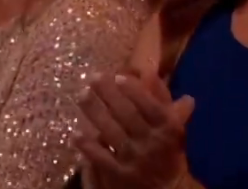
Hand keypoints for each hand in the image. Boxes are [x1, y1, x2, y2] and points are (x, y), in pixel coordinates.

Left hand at [74, 71, 193, 188]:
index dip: (133, 90)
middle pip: (126, 114)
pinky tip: (75, 134)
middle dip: (108, 94)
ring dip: (94, 111)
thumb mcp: (172, 127)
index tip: (117, 76)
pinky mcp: (120, 175)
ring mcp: (134, 159)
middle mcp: (152, 143)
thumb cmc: (167, 153)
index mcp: (168, 129)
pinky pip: (100, 157)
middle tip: (93, 78)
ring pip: (110, 131)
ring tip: (82, 96)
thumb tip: (149, 72)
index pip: (150, 105)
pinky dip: (87, 145)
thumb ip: (162, 100)